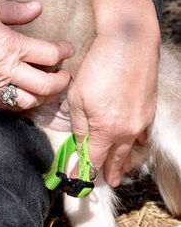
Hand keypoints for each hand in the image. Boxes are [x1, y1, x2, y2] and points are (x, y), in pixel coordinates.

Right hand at [0, 0, 74, 109]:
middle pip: (45, 84)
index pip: (49, 54)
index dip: (63, 51)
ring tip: (49, 90)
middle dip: (61, 82)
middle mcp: (7, 70)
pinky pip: (6, 106)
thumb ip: (15, 10)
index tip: (68, 48)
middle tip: (65, 75)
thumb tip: (37, 7)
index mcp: (11, 46)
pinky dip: (20, 104)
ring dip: (44, 97)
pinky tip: (24, 97)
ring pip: (28, 101)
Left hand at [68, 0, 160, 186]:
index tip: (78, 180)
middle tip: (107, 183)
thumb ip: (79, 125)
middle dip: (110, 172)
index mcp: (107, 130)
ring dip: (125, 162)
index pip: (95, 159)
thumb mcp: (78, 97)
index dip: (85, 171)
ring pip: (132, 149)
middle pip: (117, 158)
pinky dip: (137, 144)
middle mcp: (128, 131)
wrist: (129, 43)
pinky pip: (143, 135)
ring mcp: (142, 121)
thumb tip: (79, 146)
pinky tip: (135, 146)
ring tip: (120, 172)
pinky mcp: (149, 109)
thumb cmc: (98, 68)